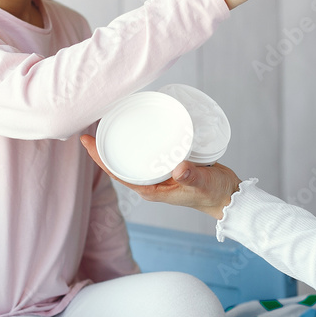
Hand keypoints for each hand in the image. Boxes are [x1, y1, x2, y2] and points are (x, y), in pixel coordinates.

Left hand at [80, 135, 241, 219]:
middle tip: (93, 124)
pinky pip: (148, 152)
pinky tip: (139, 126)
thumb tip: (178, 167)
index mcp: (151, 190)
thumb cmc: (214, 193)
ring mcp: (159, 173)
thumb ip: (191, 176)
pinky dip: (141, 140)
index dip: (100, 158)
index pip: (117, 173)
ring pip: (133, 157)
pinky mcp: (169, 164)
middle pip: (120, 164)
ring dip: (121, 142)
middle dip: (105, 147)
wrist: (228, 195)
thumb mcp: (203, 183)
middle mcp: (151, 182)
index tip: (86, 140)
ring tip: (109, 121)